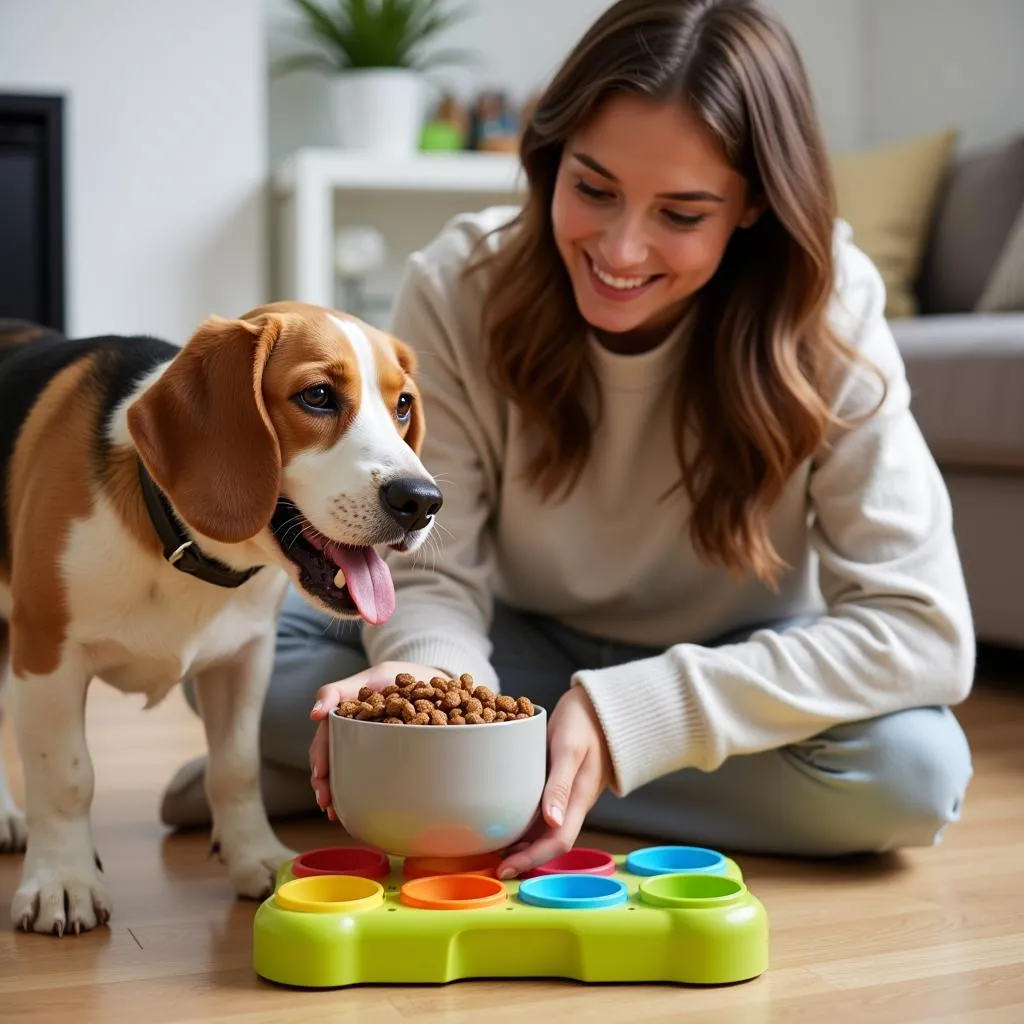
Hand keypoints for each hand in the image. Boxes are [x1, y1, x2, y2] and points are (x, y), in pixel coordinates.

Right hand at [308, 661, 441, 818]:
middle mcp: (355, 732)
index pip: (325, 738)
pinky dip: (361, 791)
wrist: (438, 683)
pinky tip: (357, 806)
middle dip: (324, 781)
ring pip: (347, 769)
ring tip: (334, 812)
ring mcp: (370, 744)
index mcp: (348, 715)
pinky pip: (372, 775)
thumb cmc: (403, 675)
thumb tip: (313, 714)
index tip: (320, 774)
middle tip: (325, 801)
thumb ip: (341, 690)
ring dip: (337, 792)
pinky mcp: (388, 754)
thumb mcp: (375, 676)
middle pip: (332, 758)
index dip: (320, 756)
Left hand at [497, 685, 612, 878]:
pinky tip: (505, 817)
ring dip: (522, 841)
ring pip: (543, 828)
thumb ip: (561, 784)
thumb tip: (551, 822)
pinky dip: (523, 819)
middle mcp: (573, 803)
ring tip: (493, 846)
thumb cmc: (584, 722)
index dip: (531, 859)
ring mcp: (567, 794)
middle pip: (549, 841)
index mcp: (580, 799)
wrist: (600, 705)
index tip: (504, 869)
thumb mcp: (569, 749)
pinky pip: (540, 809)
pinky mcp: (559, 782)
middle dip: (523, 856)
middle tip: (491, 863)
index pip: (557, 841)